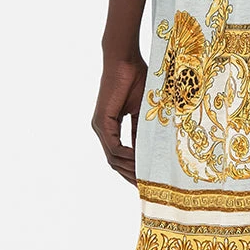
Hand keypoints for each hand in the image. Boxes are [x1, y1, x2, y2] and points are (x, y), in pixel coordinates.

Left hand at [92, 53, 147, 184]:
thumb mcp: (144, 112)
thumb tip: (150, 152)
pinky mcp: (101, 122)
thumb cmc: (137, 79)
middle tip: (147, 188)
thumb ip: (143, 132)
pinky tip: (140, 162)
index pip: (120, 155)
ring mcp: (100, 127)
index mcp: (110, 127)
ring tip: (147, 178)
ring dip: (130, 169)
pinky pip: (113, 147)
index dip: (132, 170)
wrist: (125, 60)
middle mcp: (102, 129)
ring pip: (113, 158)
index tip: (147, 181)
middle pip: (114, 162)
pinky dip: (127, 156)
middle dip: (130, 176)